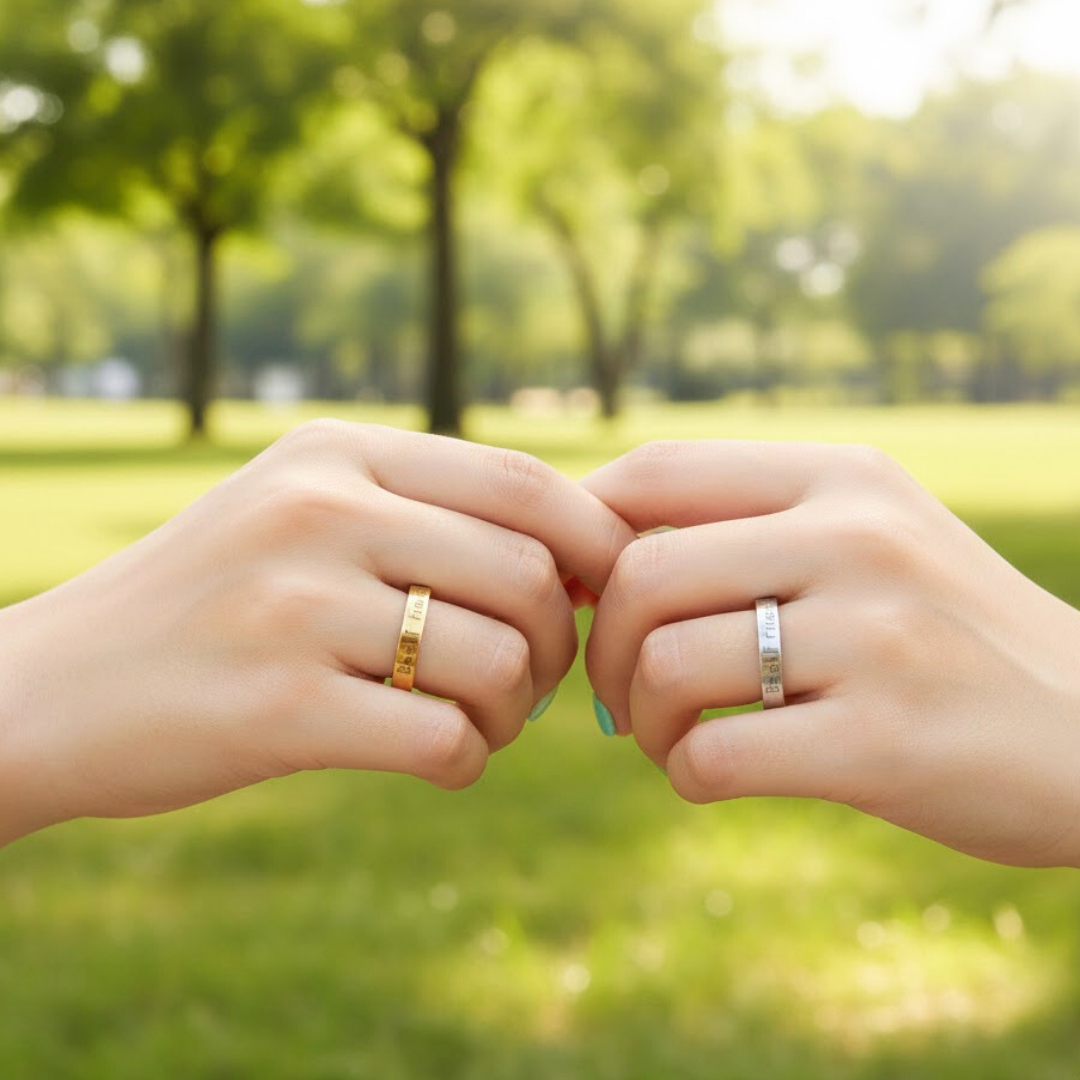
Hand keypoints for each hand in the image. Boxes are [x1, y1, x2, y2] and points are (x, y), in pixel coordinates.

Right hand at [0, 421, 633, 844]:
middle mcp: (318, 512)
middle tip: (529, 679)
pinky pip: (445, 739)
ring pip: (499, 662)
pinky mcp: (276, 709)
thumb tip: (581, 553)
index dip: (596, 543)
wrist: (57, 688)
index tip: (603, 594)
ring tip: (476, 720)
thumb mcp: (304, 513)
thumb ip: (426, 512)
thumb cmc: (216, 601)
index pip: (524, 482)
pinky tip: (443, 758)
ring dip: (515, 711)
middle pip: (527, 575)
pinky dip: (470, 760)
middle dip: (558, 643)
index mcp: (338, 453)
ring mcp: (293, 608)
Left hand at [582, 440, 1079, 867]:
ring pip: (662, 663)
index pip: (655, 470)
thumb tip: (596, 555)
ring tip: (670, 735)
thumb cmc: (946, 634)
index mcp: (841, 478)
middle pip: (638, 573)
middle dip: (600, 646)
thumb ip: (751, 528)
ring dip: (638, 718)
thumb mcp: (870, 540)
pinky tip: (711, 773)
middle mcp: (855, 539)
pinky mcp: (884, 741)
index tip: (573, 589)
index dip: (582, 529)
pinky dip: (684, 773)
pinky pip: (714, 755)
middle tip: (620, 691)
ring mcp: (874, 637)